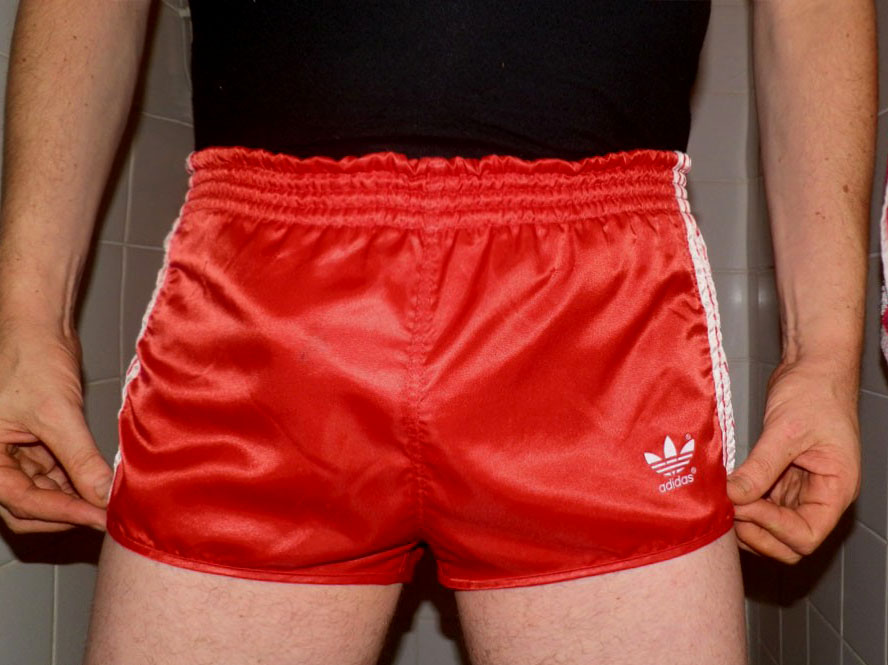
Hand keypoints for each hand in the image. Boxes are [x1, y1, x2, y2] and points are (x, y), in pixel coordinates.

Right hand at [0, 320, 110, 532]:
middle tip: (106, 515)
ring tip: (109, 500)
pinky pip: (55, 473)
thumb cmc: (31, 359)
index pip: (23, 501)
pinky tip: (102, 480)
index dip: (65, 512)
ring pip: (44, 492)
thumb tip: (103, 495)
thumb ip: (80, 459)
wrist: (39, 328)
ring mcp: (14, 453)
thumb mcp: (57, 414)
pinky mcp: (36, 443)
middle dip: (67, 511)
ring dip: (75, 496)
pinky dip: (77, 478)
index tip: (100, 518)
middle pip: (28, 507)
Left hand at [727, 357, 860, 563]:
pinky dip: (745, 505)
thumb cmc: (814, 393)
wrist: (812, 367)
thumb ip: (761, 466)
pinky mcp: (781, 478)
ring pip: (773, 528)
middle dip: (758, 532)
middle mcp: (820, 496)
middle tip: (731, 508)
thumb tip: (734, 497)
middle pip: (790, 543)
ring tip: (725, 501)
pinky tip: (726, 491)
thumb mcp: (786, 430)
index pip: (806, 535)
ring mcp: (800, 489)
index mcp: (835, 490)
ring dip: (748, 523)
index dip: (772, 528)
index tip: (745, 503)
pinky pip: (763, 505)